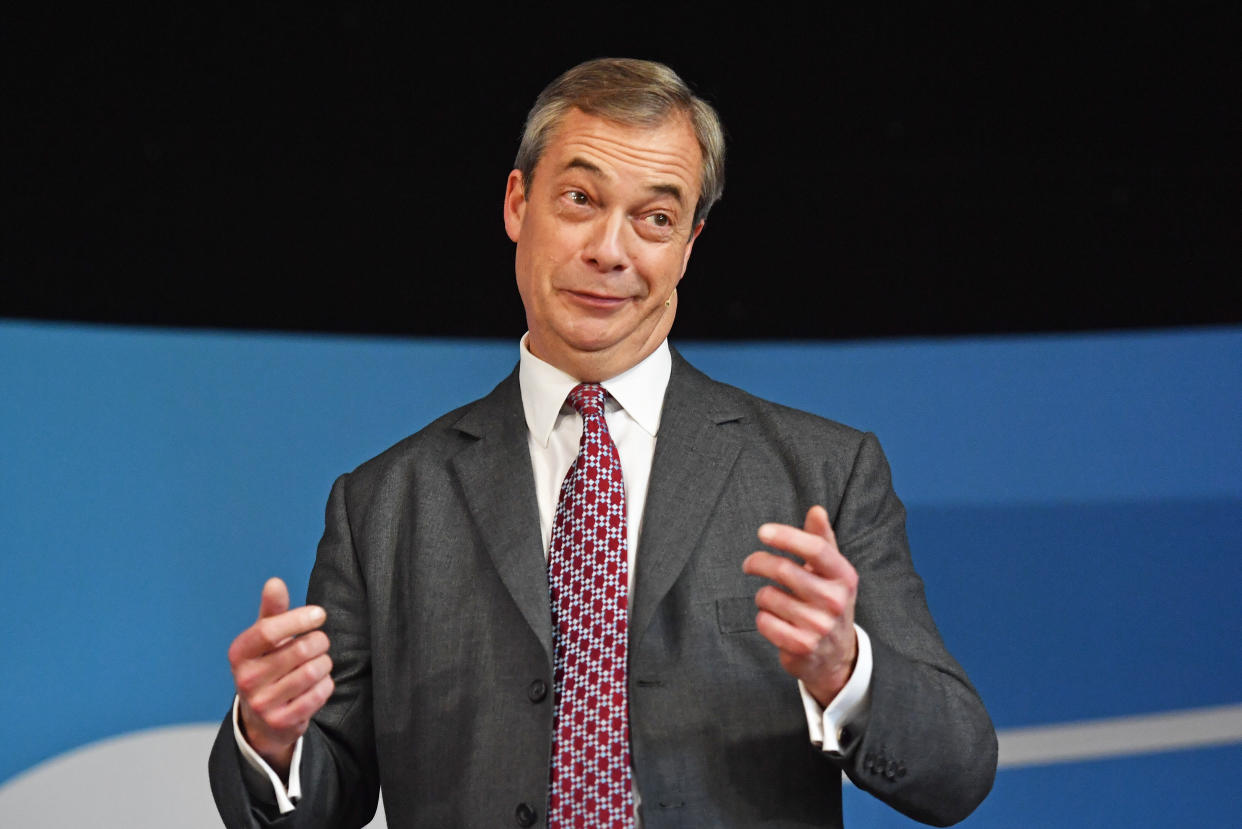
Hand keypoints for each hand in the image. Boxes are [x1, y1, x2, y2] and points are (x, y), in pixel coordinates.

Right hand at [228, 577, 333, 776]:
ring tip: (318, 663)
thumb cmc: (267, 666)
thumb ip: (272, 610)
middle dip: (319, 641)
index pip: (269, 630)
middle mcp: (246, 679)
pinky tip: (318, 683)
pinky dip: (326, 684)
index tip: (319, 614)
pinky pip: (319, 693)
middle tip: (320, 642)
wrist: (260, 718)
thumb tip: (274, 582)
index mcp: (239, 653)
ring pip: (314, 671)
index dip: (299, 619)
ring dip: (325, 663)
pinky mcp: (282, 721)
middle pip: (299, 650)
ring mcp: (262, 703)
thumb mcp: (265, 638)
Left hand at [742, 505, 858, 705]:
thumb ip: (822, 540)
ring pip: (768, 596)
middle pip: (783, 570)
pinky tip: (776, 622)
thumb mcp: (832, 573)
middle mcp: (835, 601)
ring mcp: (819, 626)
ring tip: (773, 601)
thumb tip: (816, 510)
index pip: (816, 549)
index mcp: (844, 577)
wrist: (836, 656)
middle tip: (749, 564)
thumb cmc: (828, 603)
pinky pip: (763, 621)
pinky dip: (763, 618)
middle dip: (758, 563)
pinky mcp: (801, 646)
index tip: (763, 532)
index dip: (787, 537)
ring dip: (762, 596)